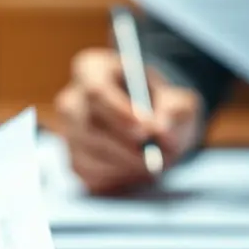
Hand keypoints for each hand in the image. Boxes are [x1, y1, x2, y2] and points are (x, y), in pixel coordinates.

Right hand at [56, 48, 201, 193]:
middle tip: (154, 158)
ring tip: (153, 163)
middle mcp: (72, 100)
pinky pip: (93, 176)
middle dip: (124, 146)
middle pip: (88, 125)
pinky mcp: (75, 162)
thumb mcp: (178, 100)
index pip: (95, 90)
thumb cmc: (162, 105)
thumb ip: (174, 111)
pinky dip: (119, 179)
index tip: (145, 130)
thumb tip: (160, 132)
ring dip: (126, 165)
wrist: (155, 127)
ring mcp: (70, 133)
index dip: (118, 112)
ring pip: (90, 155)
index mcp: (92, 70)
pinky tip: (137, 170)